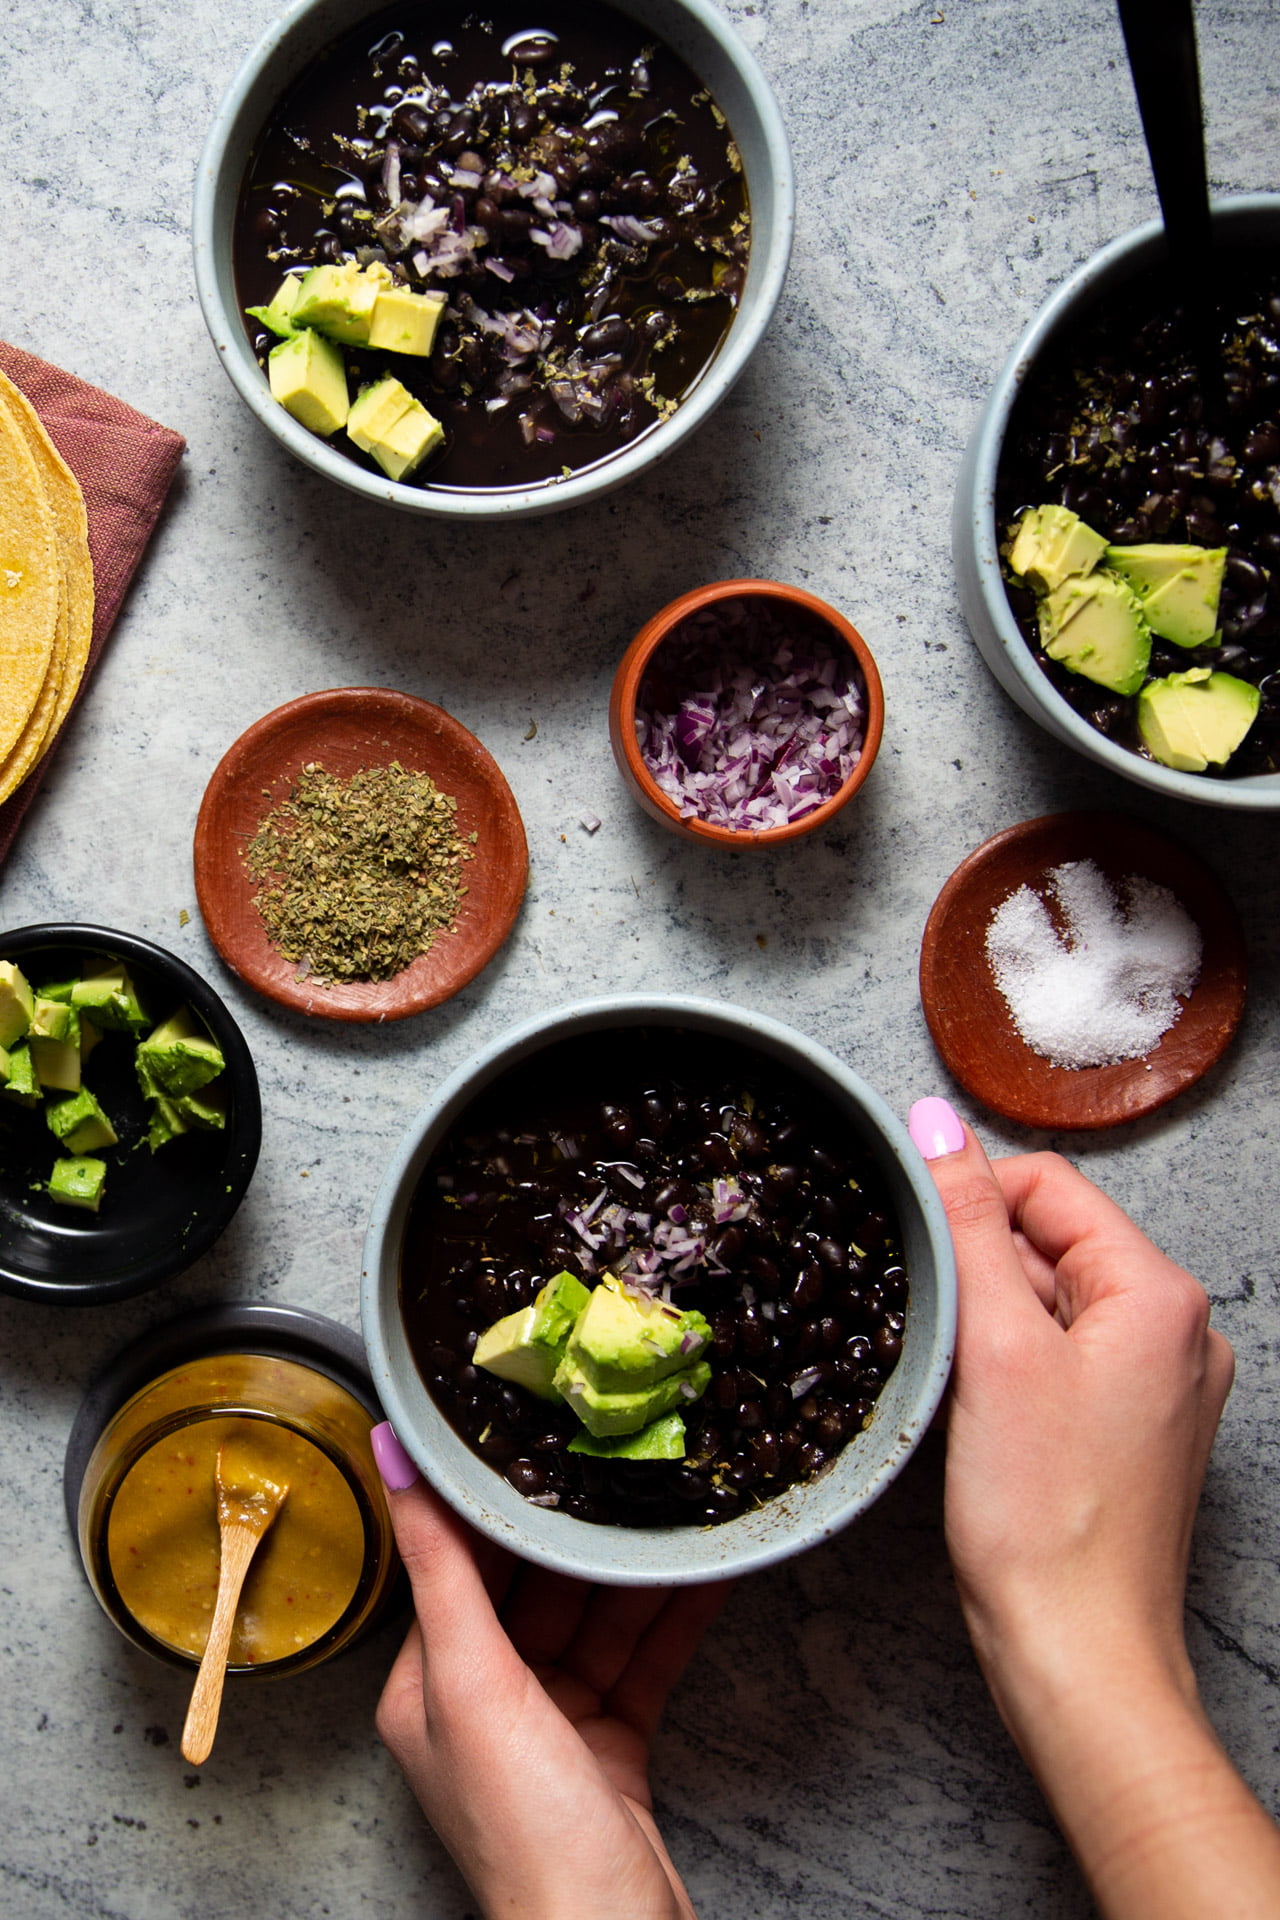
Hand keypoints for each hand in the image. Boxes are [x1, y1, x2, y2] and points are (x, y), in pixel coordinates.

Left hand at [370, 1427, 725, 1919]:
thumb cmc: (526, 1831)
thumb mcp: (475, 1682)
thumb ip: (442, 1566)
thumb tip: (390, 1457)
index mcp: (429, 1685)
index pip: (457, 1567)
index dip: (492, 1503)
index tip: (528, 1437)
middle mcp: (484, 1701)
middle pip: (534, 1589)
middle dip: (577, 1530)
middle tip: (620, 1458)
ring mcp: (552, 1724)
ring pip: (597, 1619)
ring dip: (634, 1568)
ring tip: (673, 1501)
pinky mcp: (612, 1744)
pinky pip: (642, 1659)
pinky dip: (673, 1616)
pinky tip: (705, 1571)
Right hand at [908, 1099, 1279, 1919]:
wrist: (1078, 1653)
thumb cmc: (1045, 1517)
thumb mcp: (993, 1347)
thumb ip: (964, 1223)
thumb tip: (936, 1121)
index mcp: (1161, 1294)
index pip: (1050, 1187)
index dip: (971, 1198)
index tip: (910, 1233)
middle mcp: (1176, 1332)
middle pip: (1051, 1242)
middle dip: (979, 1268)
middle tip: (932, 1323)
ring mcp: (1156, 1384)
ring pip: (1048, 1301)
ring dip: (988, 1320)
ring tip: (957, 1378)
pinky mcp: (1128, 1429)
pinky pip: (1058, 1357)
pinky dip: (1007, 1365)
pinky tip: (975, 1407)